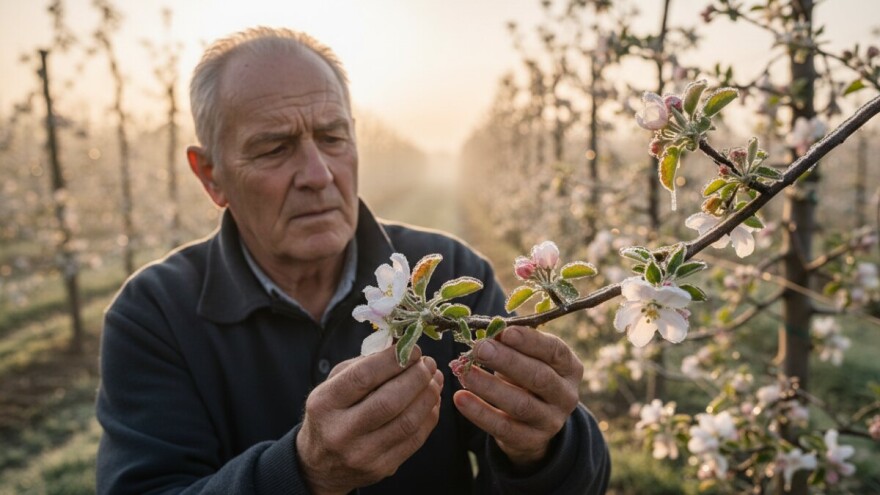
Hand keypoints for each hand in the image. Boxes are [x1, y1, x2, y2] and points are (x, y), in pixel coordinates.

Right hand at [296, 345, 443, 494]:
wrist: (321, 466)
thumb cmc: (331, 414)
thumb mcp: (334, 385)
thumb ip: (364, 364)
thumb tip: (402, 347)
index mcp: (324, 404)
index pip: (363, 376)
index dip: (394, 360)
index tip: (413, 349)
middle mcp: (340, 432)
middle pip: (390, 401)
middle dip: (417, 377)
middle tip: (428, 363)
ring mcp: (362, 454)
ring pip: (408, 422)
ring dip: (428, 395)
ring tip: (434, 379)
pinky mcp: (382, 468)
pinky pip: (416, 439)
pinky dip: (429, 415)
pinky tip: (433, 400)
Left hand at [453, 326, 582, 468]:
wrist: (532, 424)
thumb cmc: (526, 379)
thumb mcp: (527, 359)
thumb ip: (512, 346)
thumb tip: (489, 334)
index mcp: (569, 368)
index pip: (555, 351)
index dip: (531, 341)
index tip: (506, 332)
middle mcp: (566, 396)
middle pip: (539, 377)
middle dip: (508, 361)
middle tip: (480, 349)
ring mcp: (551, 421)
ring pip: (521, 404)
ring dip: (490, 386)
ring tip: (465, 373)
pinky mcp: (531, 441)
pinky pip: (503, 427)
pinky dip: (480, 412)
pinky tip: (460, 398)